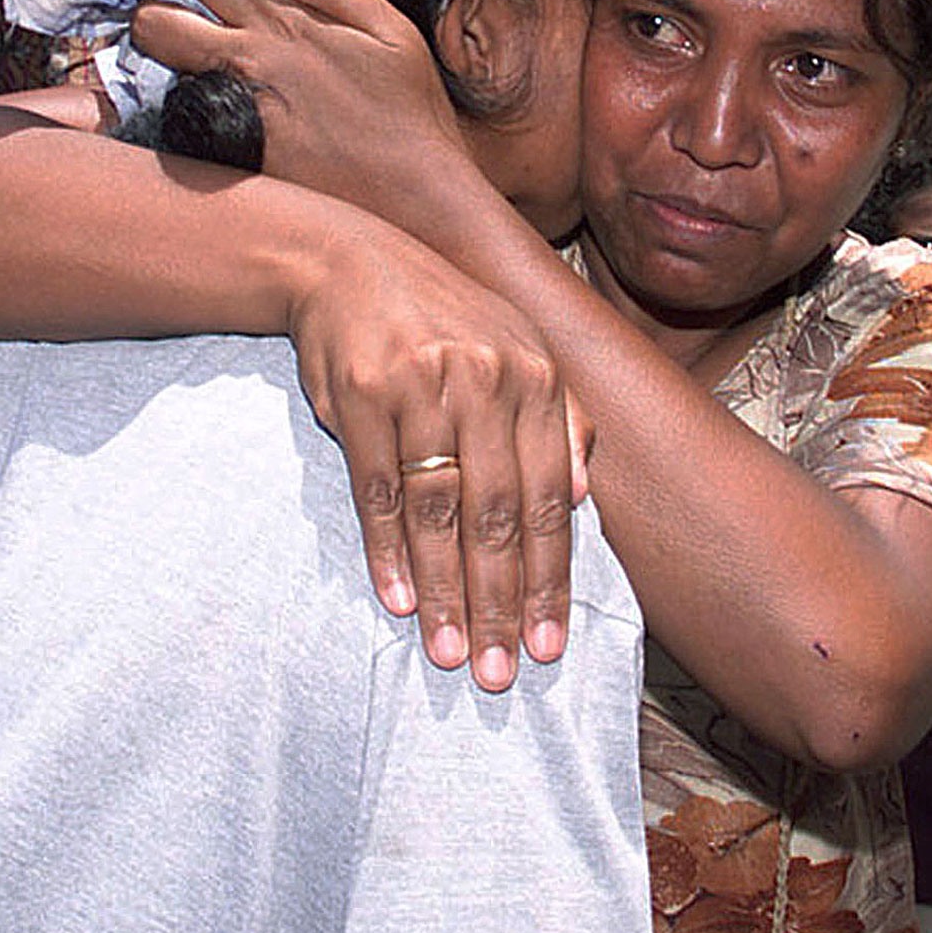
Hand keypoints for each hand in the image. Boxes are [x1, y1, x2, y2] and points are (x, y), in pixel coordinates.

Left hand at [135, 0, 464, 222]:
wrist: (415, 202)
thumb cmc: (410, 115)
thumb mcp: (391, 30)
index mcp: (284, 22)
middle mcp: (248, 62)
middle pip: (155, 22)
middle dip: (148, 11)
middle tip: (167, 14)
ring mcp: (232, 110)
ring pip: (159, 71)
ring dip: (160, 60)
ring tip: (185, 61)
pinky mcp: (229, 154)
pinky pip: (182, 120)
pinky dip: (182, 108)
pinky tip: (203, 111)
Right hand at [285, 231, 578, 692]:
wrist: (347, 261)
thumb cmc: (439, 316)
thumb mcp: (516, 347)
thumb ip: (559, 418)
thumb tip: (584, 499)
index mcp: (534, 377)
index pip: (550, 499)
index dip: (549, 578)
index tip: (548, 643)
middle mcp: (485, 381)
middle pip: (498, 515)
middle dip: (499, 602)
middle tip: (498, 671)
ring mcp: (420, 387)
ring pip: (439, 511)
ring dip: (445, 591)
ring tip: (447, 653)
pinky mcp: (360, 396)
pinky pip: (378, 489)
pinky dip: (387, 550)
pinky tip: (398, 600)